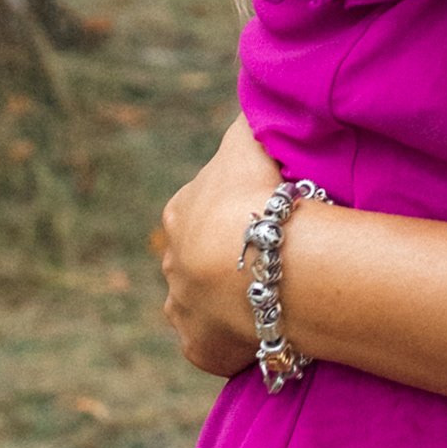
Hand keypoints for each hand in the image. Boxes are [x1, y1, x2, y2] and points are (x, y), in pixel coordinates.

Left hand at [157, 112, 282, 377]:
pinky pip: (219, 347)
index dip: (233, 210)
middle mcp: (172, 262)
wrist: (260, 262)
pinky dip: (239, 342)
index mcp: (181, 212)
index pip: (200, 209)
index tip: (266, 215)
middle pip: (198, 259)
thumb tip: (252, 99)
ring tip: (274, 298)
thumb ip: (247, 122)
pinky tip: (270, 331)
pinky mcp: (200, 348)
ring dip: (230, 303)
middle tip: (274, 258)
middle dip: (226, 260)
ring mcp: (183, 308)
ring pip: (203, 305)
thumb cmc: (256, 196)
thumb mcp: (248, 139)